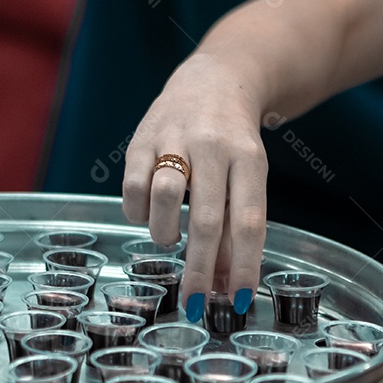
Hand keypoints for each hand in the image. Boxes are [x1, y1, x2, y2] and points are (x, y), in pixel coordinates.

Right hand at [123, 54, 267, 319]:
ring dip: (166, 233)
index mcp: (249, 159)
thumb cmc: (234, 143)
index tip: (238, 302)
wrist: (214, 79)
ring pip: (165, 198)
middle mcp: (213, 146)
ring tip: (170, 240)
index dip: (244, 266)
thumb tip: (227, 287)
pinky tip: (147, 215)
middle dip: (201, 269)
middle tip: (195, 303)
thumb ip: (236, 227)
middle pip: (207, 219)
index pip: (249, 222)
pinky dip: (138, 213)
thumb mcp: (248, 176)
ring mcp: (174, 139)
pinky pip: (133, 187)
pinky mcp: (141, 138)